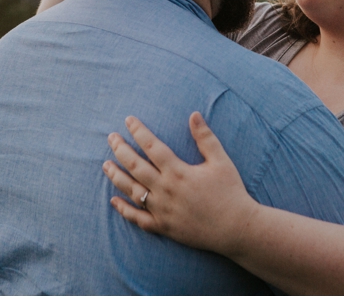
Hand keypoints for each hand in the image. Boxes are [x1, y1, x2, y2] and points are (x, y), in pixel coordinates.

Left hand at [102, 113, 257, 254]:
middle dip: (120, 149)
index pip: (151, 146)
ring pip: (131, 190)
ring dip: (116, 176)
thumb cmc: (231, 192)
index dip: (138, 131)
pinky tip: (113, 200)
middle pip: (135, 166)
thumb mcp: (221, 161)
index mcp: (178, 171)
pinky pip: (138, 218)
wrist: (238, 228)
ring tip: (105, 165)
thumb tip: (193, 114)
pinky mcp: (163, 226)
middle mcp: (165, 190)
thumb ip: (205, 138)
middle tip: (111, 137)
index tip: (128, 120)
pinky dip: (123, 210)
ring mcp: (162, 209)